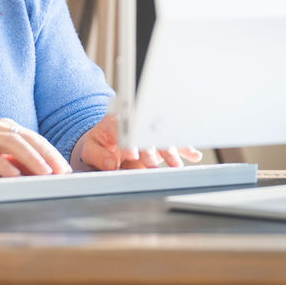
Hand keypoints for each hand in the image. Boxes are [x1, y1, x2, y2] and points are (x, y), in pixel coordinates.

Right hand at [0, 118, 71, 180]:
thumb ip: (16, 164)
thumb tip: (42, 176)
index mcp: (3, 128)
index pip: (34, 138)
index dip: (51, 152)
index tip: (65, 169)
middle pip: (27, 138)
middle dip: (47, 155)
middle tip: (62, 171)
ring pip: (11, 143)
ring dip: (31, 158)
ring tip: (45, 173)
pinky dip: (4, 165)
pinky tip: (15, 175)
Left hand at [71, 113, 202, 170]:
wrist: (106, 141)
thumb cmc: (99, 143)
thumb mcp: (91, 148)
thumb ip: (99, 156)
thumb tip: (110, 164)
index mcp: (116, 122)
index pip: (124, 128)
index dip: (128, 141)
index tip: (130, 153)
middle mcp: (137, 126)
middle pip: (146, 135)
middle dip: (150, 149)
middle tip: (151, 163)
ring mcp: (150, 134)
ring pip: (162, 141)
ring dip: (170, 152)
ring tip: (175, 164)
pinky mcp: (160, 143)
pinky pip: (175, 144)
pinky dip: (185, 149)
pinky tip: (194, 155)